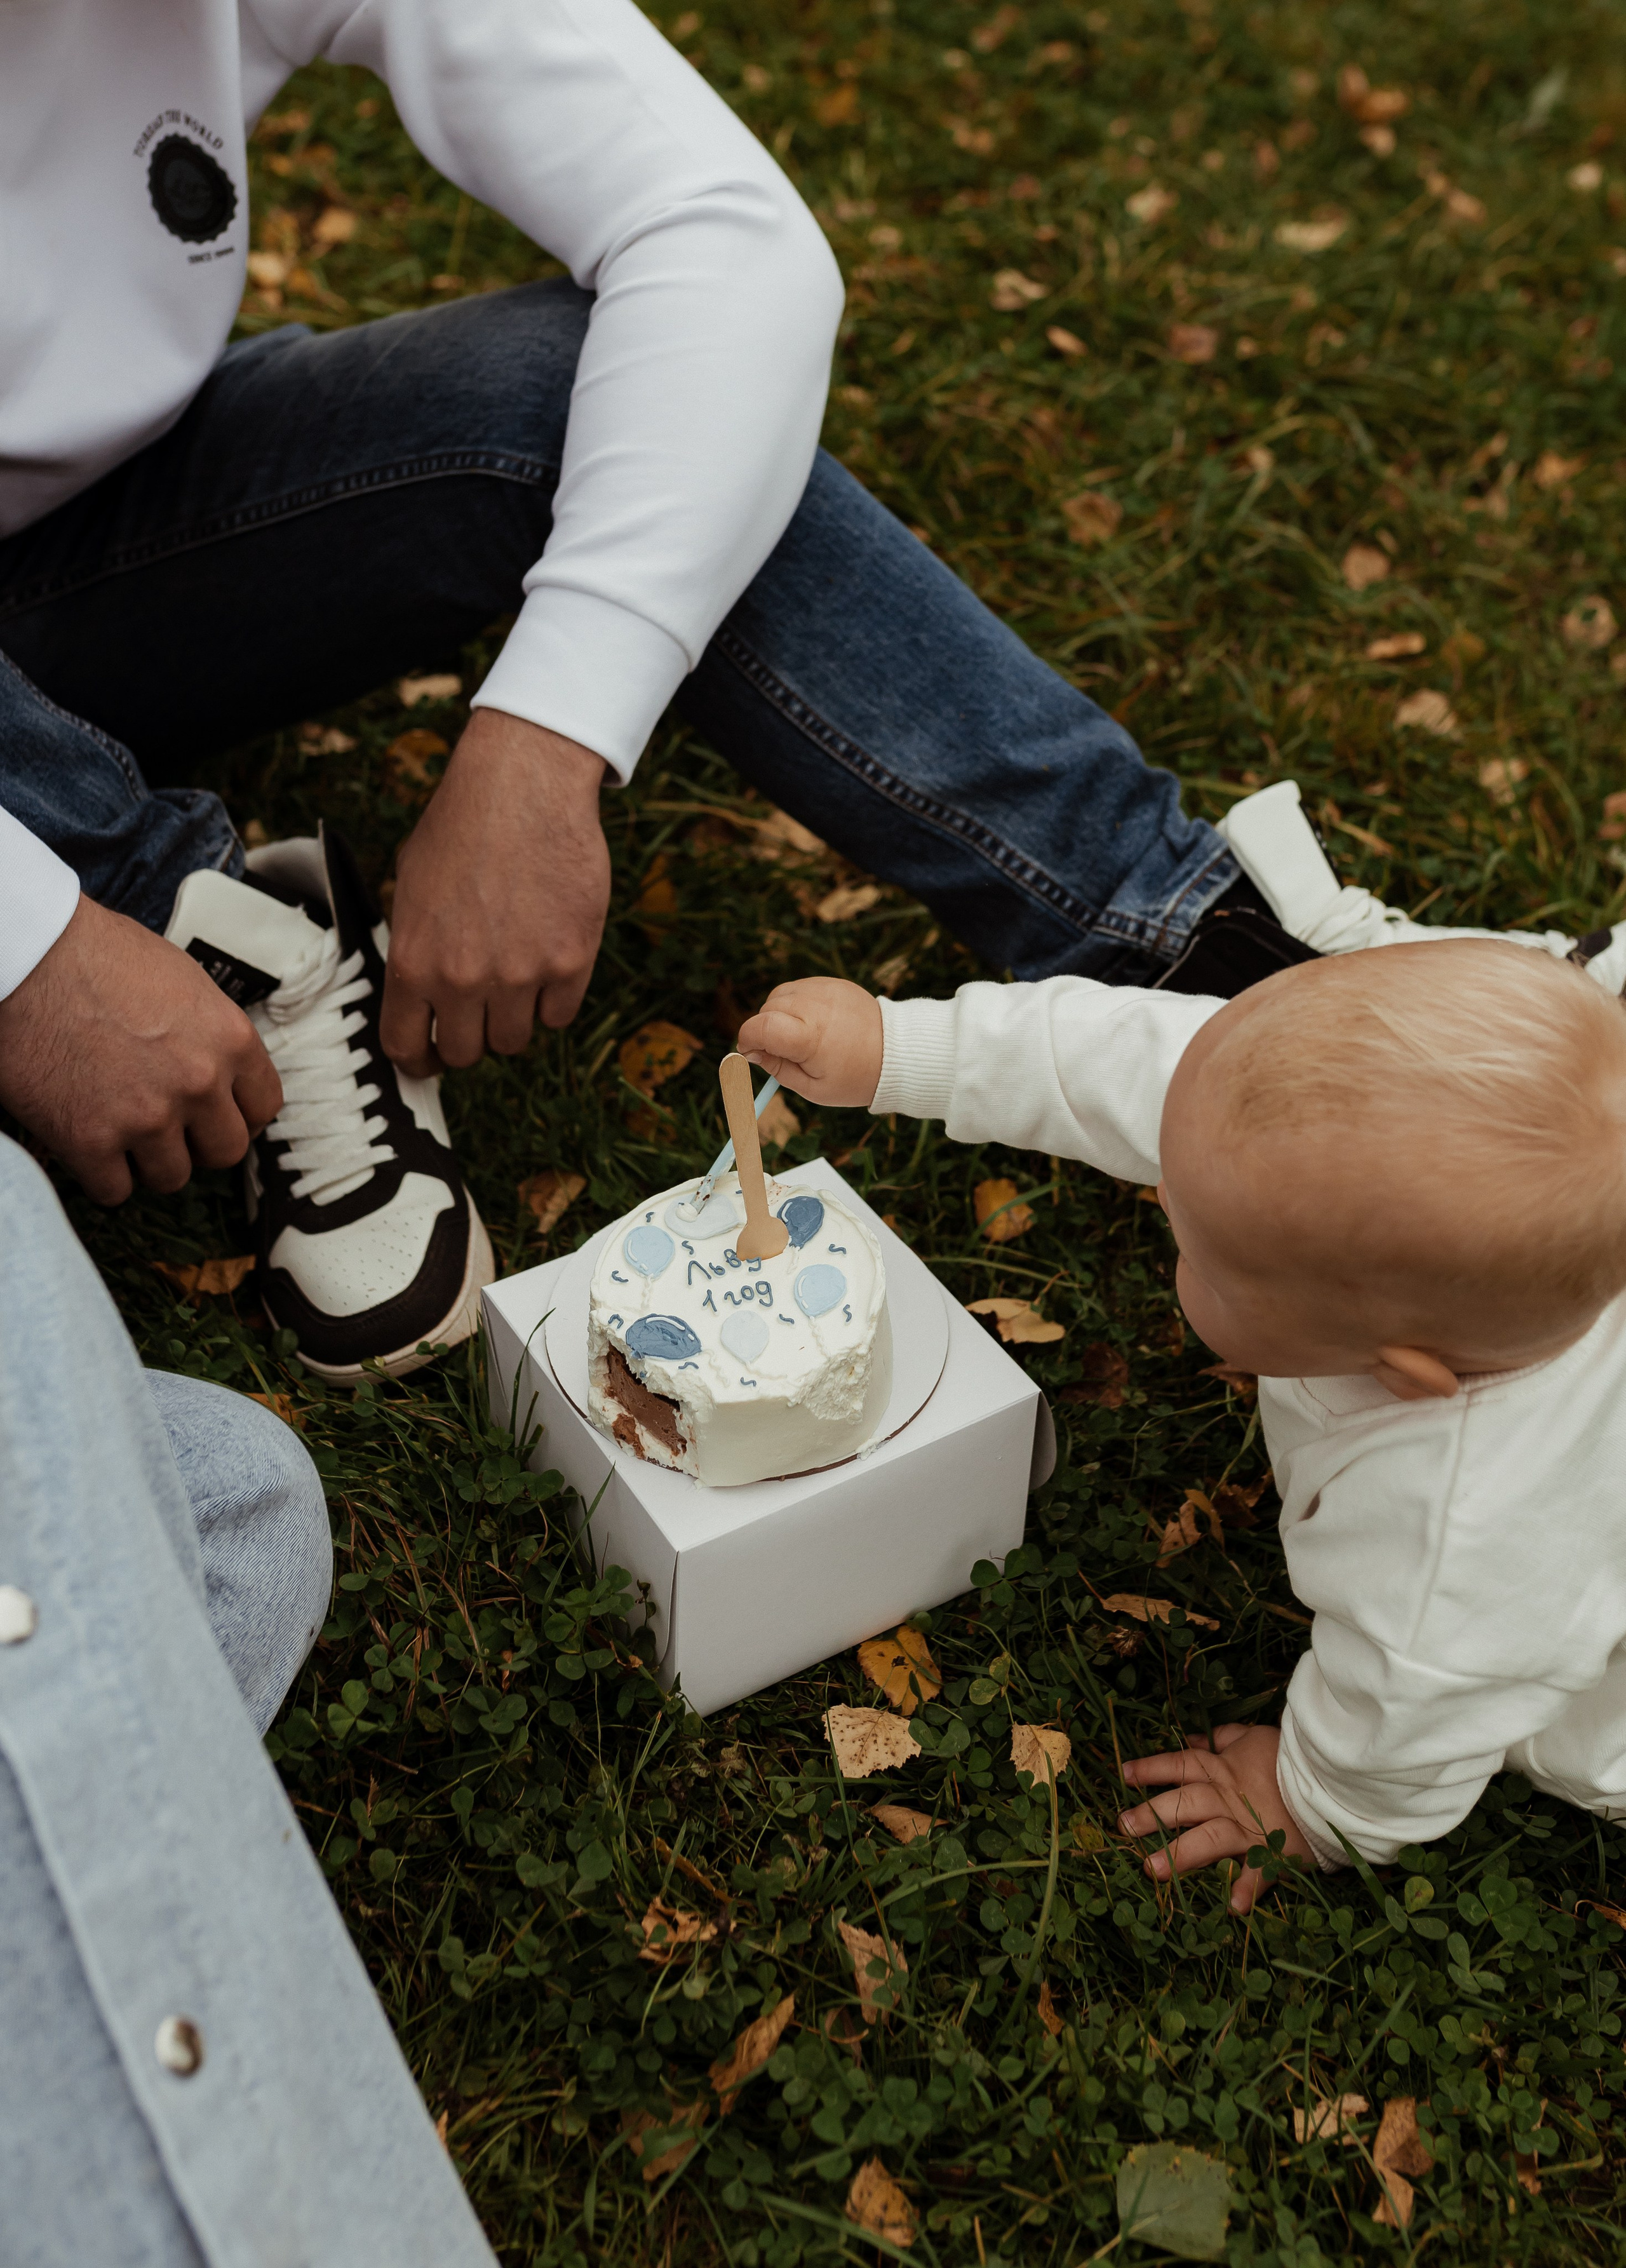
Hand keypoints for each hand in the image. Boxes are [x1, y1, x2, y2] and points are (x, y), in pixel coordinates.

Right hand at [0, 895, 281, 1203]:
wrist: (25, 957)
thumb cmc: (95, 956)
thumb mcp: (181, 981)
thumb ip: (210, 1033)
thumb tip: (220, 1068)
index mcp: (229, 1040)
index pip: (264, 1107)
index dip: (239, 1115)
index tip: (218, 1116)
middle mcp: (197, 1084)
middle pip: (225, 1152)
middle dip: (197, 1143)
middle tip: (169, 1127)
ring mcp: (146, 1117)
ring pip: (172, 1178)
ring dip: (149, 1162)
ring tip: (122, 1131)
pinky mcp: (90, 1141)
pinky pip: (115, 1190)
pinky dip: (102, 1175)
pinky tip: (89, 1146)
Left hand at [381, 708, 610, 1074]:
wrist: (523, 786)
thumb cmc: (461, 826)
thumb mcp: (409, 887)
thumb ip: (414, 949)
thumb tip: (417, 994)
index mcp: (414, 963)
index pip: (407, 1049)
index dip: (420, 1061)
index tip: (432, 1057)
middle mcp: (464, 979)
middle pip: (467, 1054)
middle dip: (471, 1038)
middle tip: (480, 1011)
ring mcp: (520, 975)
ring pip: (516, 1040)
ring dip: (515, 1018)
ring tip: (517, 976)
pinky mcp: (570, 962)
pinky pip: (560, 1015)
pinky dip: (554, 999)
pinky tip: (548, 961)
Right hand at [737, 977, 883, 1107]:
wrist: (896, 1053)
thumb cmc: (855, 1078)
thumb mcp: (813, 1088)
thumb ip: (777, 1070)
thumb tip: (750, 1054)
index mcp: (809, 1036)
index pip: (760, 1027)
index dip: (747, 1040)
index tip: (750, 1054)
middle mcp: (814, 1006)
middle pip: (767, 1010)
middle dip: (765, 1030)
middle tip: (782, 1051)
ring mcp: (824, 989)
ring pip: (779, 995)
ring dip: (778, 1014)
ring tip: (800, 1036)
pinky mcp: (832, 982)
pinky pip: (798, 988)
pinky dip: (796, 1004)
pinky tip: (813, 1022)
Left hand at [1118, 1723, 1312, 1912]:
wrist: (1331, 1776)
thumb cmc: (1291, 1757)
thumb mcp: (1255, 1737)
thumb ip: (1225, 1739)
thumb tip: (1200, 1738)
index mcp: (1223, 1770)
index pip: (1179, 1765)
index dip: (1151, 1768)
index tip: (1124, 1775)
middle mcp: (1228, 1798)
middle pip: (1184, 1803)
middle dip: (1151, 1813)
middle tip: (1122, 1826)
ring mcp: (1250, 1827)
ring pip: (1209, 1837)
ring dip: (1181, 1854)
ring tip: (1153, 1870)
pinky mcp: (1276, 1851)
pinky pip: (1260, 1872)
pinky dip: (1248, 1888)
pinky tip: (1232, 1906)